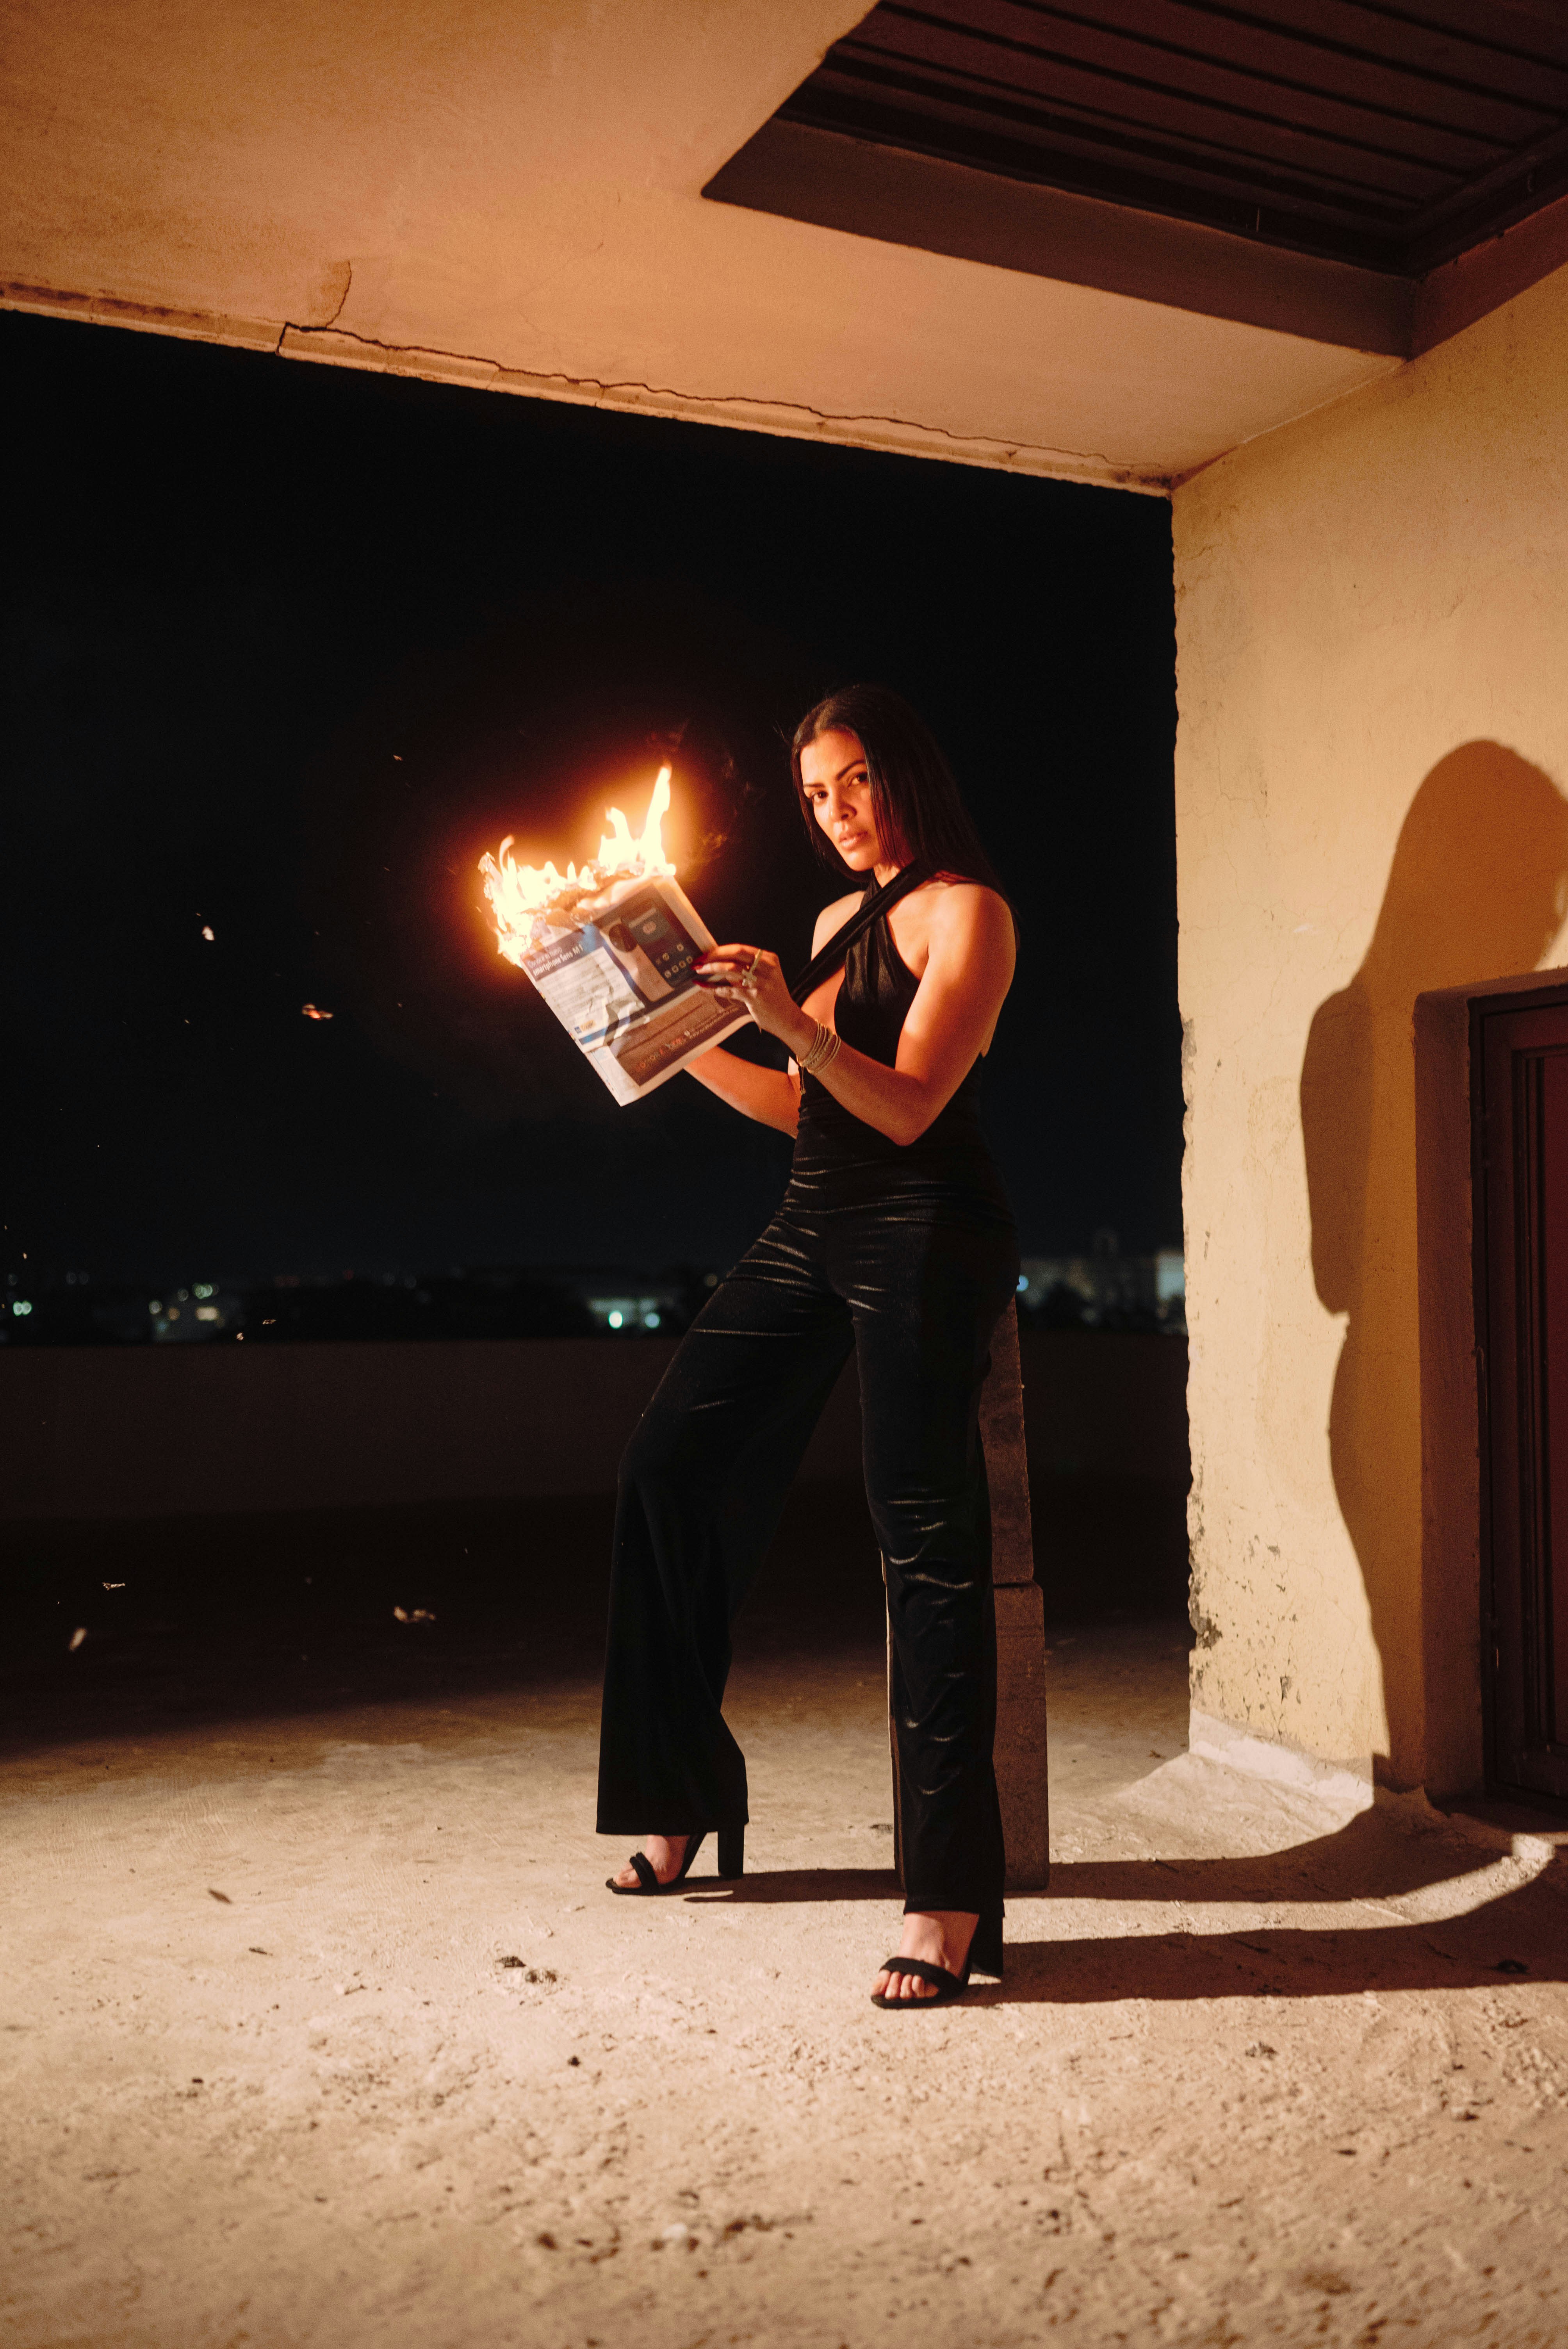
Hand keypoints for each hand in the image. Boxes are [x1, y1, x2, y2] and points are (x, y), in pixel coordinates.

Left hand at [693, 946, 812, 1054]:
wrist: (788, 1019)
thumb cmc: (773, 998)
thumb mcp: (766, 976)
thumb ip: (748, 968)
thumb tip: (719, 961)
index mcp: (768, 958)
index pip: (739, 948)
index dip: (719, 950)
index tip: (705, 953)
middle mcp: (766, 967)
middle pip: (734, 954)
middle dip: (713, 956)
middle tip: (697, 961)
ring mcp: (761, 981)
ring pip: (730, 969)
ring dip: (711, 969)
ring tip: (698, 972)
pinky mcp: (755, 996)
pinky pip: (728, 989)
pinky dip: (713, 988)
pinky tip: (703, 987)